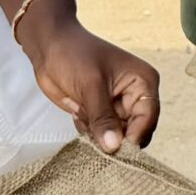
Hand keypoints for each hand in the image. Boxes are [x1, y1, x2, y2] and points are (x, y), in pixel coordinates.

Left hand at [15, 0, 160, 153]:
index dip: (133, 136)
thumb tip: (114, 146)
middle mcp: (135, 97)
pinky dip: (88, 130)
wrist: (48, 46)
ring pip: (116, 137)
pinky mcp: (101, 114)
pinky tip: (77, 111)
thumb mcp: (90, 85)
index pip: (148, 118)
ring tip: (82, 110)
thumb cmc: (73, 54)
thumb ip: (103, 117)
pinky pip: (101, 135)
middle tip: (92, 127)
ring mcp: (118, 107)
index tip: (113, 148)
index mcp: (143, 82)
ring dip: (97, 132)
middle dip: (113, 136)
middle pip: (135, 132)